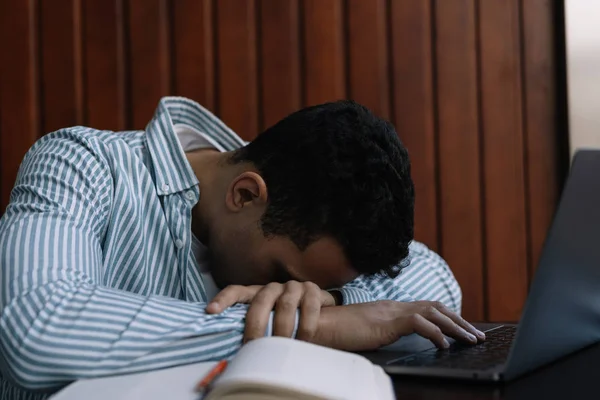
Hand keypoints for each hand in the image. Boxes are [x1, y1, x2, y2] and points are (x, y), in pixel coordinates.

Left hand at [205, 281, 336, 341]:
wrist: (320, 314)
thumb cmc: (287, 323)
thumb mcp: (269, 324)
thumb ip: (253, 330)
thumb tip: (230, 352)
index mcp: (256, 294)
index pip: (236, 291)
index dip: (223, 299)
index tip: (211, 311)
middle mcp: (273, 287)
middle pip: (261, 300)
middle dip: (256, 324)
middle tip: (253, 345)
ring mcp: (294, 287)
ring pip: (286, 304)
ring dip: (283, 328)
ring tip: (280, 347)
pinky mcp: (314, 290)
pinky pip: (309, 307)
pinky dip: (306, 326)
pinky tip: (303, 340)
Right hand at [312, 300, 485, 350]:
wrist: (316, 325)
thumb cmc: (335, 332)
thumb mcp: (364, 332)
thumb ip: (379, 331)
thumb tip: (387, 337)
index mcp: (389, 309)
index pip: (425, 307)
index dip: (447, 317)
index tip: (462, 329)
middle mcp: (393, 306)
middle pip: (435, 307)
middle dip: (460, 321)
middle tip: (477, 336)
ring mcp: (389, 312)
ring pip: (433, 313)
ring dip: (455, 326)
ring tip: (470, 340)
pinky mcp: (385, 322)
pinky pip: (418, 324)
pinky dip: (435, 334)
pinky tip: (444, 345)